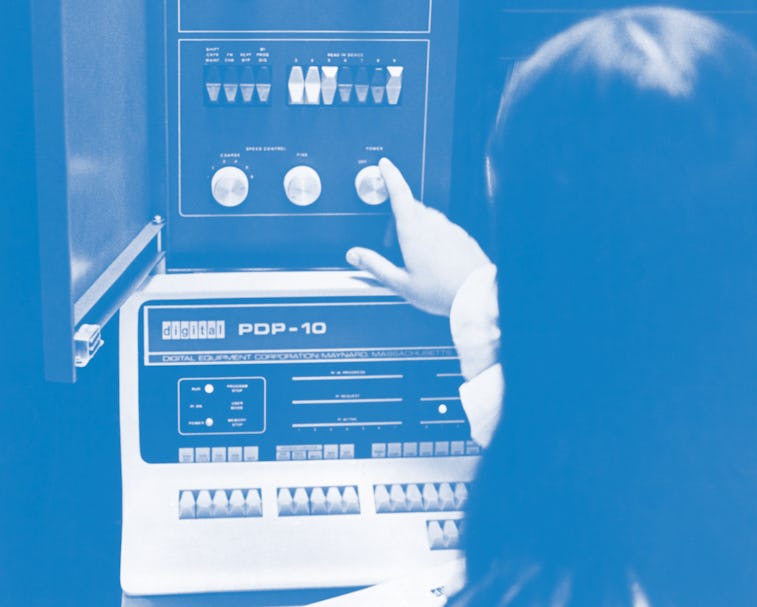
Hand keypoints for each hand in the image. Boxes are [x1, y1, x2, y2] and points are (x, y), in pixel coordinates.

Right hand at [346, 158, 491, 315]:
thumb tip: (354, 255)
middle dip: (400, 218)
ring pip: (429, 218)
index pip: (400, 193)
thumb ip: (375, 266)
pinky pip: (444, 229)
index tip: (385, 165)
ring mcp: (450, 228)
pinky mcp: (462, 236)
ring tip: (417, 258)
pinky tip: (436, 260)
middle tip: (394, 243)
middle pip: (412, 208)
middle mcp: (433, 224)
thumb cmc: (440, 291)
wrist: (476, 296)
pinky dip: (435, 237)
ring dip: (418, 228)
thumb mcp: (400, 283)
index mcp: (414, 231)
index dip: (390, 176)